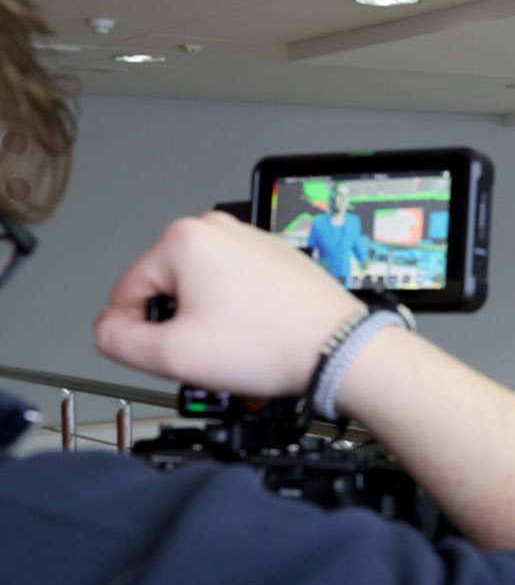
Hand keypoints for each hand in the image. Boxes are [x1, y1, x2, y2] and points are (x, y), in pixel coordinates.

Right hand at [95, 212, 364, 396]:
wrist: (339, 350)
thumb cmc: (273, 344)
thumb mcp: (173, 355)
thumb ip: (118, 341)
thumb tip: (107, 327)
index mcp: (184, 239)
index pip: (126, 293)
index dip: (141, 334)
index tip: (175, 352)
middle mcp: (218, 229)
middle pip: (166, 290)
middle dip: (180, 325)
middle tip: (213, 349)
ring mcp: (250, 240)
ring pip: (201, 292)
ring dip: (209, 321)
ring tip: (241, 342)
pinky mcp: (274, 257)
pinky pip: (235, 289)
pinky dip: (239, 314)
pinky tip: (259, 333)